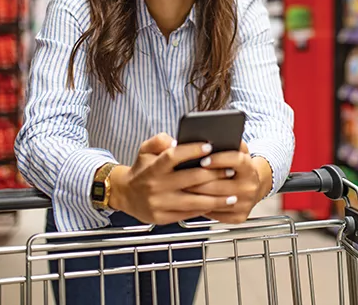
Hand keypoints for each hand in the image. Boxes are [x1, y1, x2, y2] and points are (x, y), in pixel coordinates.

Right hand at [107, 133, 238, 225]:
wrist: (124, 194)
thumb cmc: (142, 169)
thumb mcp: (145, 150)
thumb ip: (159, 140)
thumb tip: (177, 141)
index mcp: (152, 167)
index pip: (173, 156)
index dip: (191, 150)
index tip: (209, 146)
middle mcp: (156, 186)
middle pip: (190, 179)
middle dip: (214, 175)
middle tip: (230, 170)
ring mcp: (159, 204)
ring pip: (193, 201)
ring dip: (216, 198)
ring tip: (232, 195)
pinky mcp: (162, 218)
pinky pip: (188, 214)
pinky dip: (205, 209)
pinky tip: (218, 205)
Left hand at [186, 142, 272, 223]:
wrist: (254, 186)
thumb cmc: (237, 166)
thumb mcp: (236, 149)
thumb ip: (226, 141)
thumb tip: (206, 138)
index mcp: (249, 167)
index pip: (237, 160)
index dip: (219, 159)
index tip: (202, 160)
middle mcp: (250, 186)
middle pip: (220, 184)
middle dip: (198, 180)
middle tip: (181, 177)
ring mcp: (246, 203)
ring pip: (216, 200)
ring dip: (196, 195)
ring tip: (181, 188)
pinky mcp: (239, 217)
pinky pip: (215, 214)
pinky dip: (202, 208)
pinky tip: (191, 201)